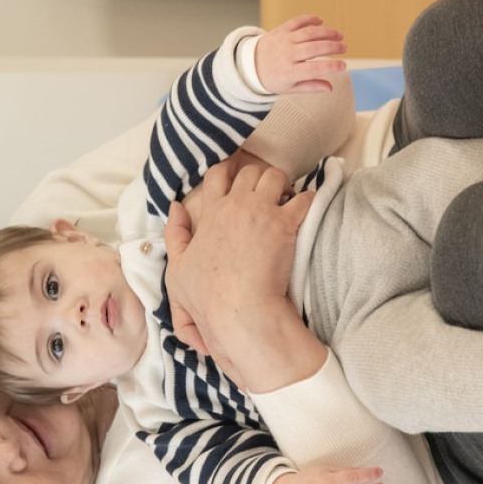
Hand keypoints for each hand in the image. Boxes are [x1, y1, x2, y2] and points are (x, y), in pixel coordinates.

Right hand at [164, 161, 313, 363]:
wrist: (238, 311)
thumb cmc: (207, 298)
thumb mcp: (176, 268)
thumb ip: (174, 234)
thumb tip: (175, 207)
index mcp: (210, 214)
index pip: (217, 175)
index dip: (229, 172)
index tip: (238, 178)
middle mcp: (235, 205)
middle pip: (249, 171)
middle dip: (260, 178)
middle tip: (268, 194)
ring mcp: (260, 211)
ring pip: (275, 176)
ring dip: (283, 184)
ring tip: (287, 199)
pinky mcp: (284, 224)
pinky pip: (303, 199)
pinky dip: (308, 201)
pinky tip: (307, 210)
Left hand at [255, 14, 347, 94]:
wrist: (251, 64)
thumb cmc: (274, 78)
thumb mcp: (290, 88)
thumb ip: (310, 86)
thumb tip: (330, 88)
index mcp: (290, 72)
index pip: (314, 69)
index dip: (331, 66)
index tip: (343, 65)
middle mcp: (287, 55)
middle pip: (314, 48)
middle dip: (333, 47)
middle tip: (345, 47)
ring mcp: (284, 40)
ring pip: (309, 33)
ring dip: (327, 32)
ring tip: (339, 35)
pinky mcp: (281, 29)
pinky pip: (297, 21)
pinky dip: (310, 19)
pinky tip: (321, 21)